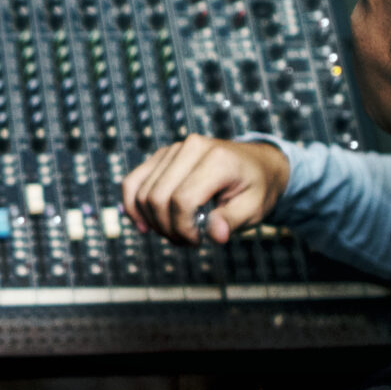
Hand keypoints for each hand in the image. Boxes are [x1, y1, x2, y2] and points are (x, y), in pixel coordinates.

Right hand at [120, 136, 289, 244]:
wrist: (257, 163)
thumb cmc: (256, 187)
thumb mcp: (255, 208)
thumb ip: (233, 221)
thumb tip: (216, 235)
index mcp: (217, 159)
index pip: (183, 200)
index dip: (183, 229)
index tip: (198, 241)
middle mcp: (191, 148)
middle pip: (158, 197)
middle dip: (167, 228)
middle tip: (186, 241)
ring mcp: (173, 149)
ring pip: (142, 192)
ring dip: (152, 221)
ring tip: (174, 234)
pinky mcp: (161, 156)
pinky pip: (133, 181)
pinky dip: (132, 205)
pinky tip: (143, 225)